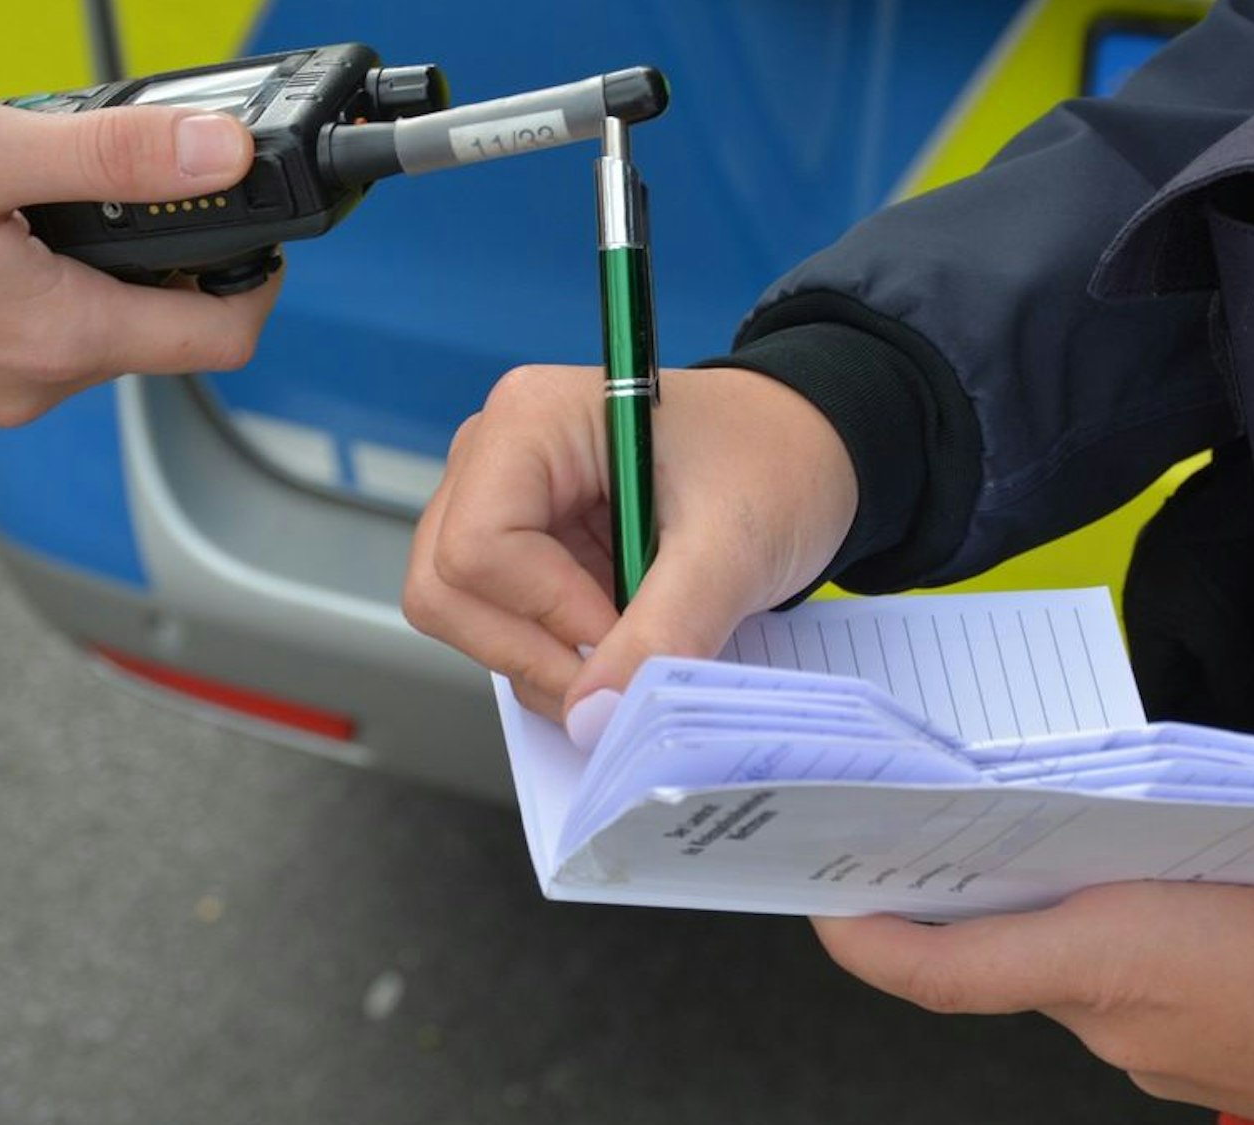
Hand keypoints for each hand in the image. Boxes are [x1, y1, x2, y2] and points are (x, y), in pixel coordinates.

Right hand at [0, 99, 282, 444]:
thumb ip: (117, 157)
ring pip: (59, 341)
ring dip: (51, 278)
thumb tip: (223, 155)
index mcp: (58, 338)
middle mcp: (22, 395)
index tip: (245, 238)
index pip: (219, 339)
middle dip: (123, 257)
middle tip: (68, 189)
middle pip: (135, 332)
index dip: (250, 282)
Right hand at [404, 364, 856, 725]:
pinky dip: (552, 653)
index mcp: (532, 420)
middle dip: (530, 650)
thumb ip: (665, 629)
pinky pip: (498, 623)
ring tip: (631, 650)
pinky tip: (618, 641)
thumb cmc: (776, 464)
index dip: (545, 615)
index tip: (623, 638)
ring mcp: (497, 500)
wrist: (807, 453)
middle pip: (445, 589)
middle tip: (618, 672)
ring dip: (541, 659)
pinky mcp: (518, 545)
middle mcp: (493, 453)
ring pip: (460, 616)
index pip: (477, 549)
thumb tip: (592, 715)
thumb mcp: (733, 547)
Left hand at [813, 834, 1253, 1123]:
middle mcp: (1110, 1019)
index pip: (944, 969)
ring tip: (1035, 817)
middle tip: (913, 811)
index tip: (815, 893)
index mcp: (1116, 958)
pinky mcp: (1184, 1059)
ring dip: (1033, 901)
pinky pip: (1107, 986)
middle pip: (989, 953)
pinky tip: (1131, 874)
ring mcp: (1146, 1051)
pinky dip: (1093, 929)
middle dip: (947, 887)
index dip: (864, 936)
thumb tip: (1120, 778)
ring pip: (1053, 964)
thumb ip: (1188, 800)